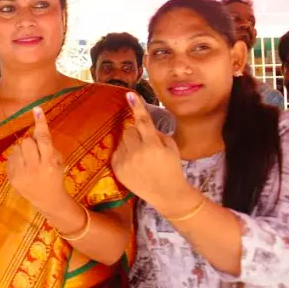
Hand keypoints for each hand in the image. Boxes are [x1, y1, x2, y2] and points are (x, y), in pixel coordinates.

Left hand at [6, 107, 66, 212]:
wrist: (47, 200)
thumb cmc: (54, 176)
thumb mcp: (58, 161)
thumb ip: (48, 145)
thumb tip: (37, 126)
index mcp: (49, 163)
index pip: (44, 140)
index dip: (40, 124)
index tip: (37, 109)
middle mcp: (34, 168)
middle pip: (27, 141)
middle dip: (31, 142)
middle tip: (36, 151)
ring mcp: (21, 174)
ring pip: (16, 148)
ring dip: (23, 151)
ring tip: (29, 161)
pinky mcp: (11, 178)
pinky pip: (10, 157)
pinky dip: (16, 159)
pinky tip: (23, 168)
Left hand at [111, 92, 188, 210]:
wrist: (165, 193)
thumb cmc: (171, 168)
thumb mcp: (172, 148)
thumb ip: (158, 134)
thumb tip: (145, 126)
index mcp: (153, 146)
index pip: (143, 121)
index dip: (137, 107)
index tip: (130, 94)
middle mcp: (137, 152)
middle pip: (129, 130)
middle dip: (136, 133)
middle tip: (145, 143)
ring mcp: (125, 161)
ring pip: (122, 141)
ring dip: (130, 144)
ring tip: (141, 157)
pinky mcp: (117, 168)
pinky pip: (117, 152)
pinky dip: (124, 154)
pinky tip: (134, 163)